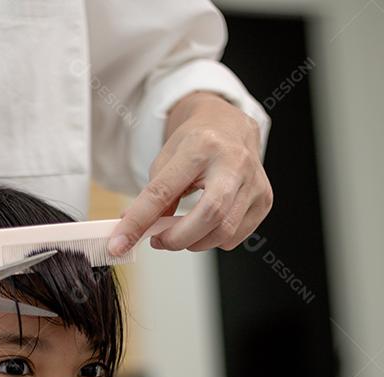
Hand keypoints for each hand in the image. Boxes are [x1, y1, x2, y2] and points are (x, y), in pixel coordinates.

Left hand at [108, 91, 272, 255]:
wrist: (231, 125)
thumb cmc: (197, 142)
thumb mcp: (166, 160)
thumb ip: (151, 197)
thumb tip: (131, 233)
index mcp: (202, 146)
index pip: (163, 192)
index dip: (138, 221)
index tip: (119, 243)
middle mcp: (234, 162)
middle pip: (209, 216)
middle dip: (177, 239)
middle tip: (159, 240)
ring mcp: (254, 182)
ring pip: (224, 232)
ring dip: (194, 241)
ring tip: (180, 231)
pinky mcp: (264, 199)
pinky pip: (235, 236)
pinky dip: (213, 239)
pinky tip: (205, 224)